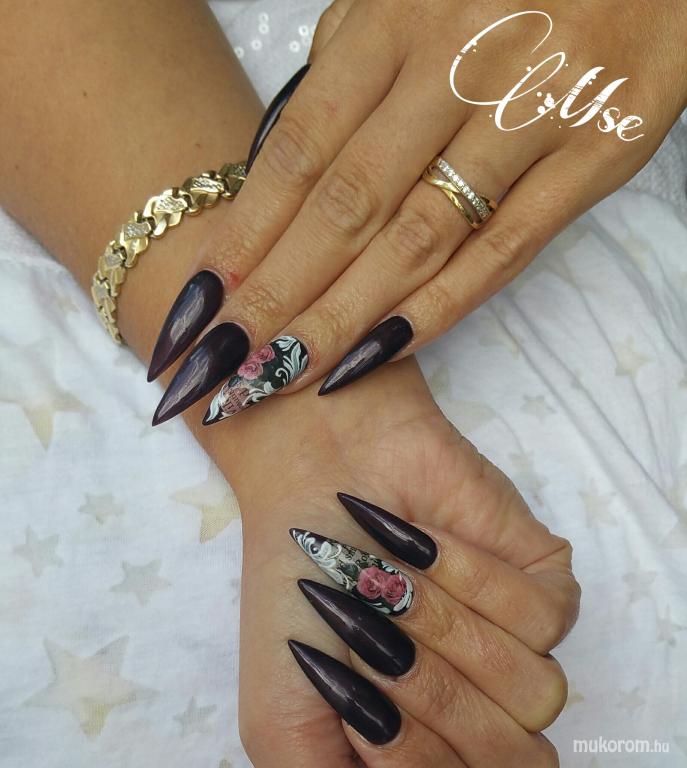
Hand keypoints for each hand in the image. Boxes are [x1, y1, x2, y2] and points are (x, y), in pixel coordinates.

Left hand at [148, 0, 686, 424]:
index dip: (246, 235)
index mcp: (394, 22)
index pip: (300, 152)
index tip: (202, 304)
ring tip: (282, 374)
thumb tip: (282, 176)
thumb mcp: (406, 2)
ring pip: (417, 240)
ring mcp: (529, 115)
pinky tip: (378, 354)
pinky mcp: (593, 158)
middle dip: (275, 296)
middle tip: (221, 363)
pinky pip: (503, 252)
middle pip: (346, 207)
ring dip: (341, 318)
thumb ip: (346, 79)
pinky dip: (436, 311)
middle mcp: (457, 66)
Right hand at [235, 361, 579, 766]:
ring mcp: (515, 643)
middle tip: (374, 637)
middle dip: (429, 696)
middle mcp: (481, 702)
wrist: (318, 478)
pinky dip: (474, 581)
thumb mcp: (282, 729)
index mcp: (430, 742)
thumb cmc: (299, 596)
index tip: (353, 699)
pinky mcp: (543, 579)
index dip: (408, 755)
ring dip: (447, 631)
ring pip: (533, 692)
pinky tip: (425, 546)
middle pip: (510, 758)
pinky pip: (545, 620)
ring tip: (394, 584)